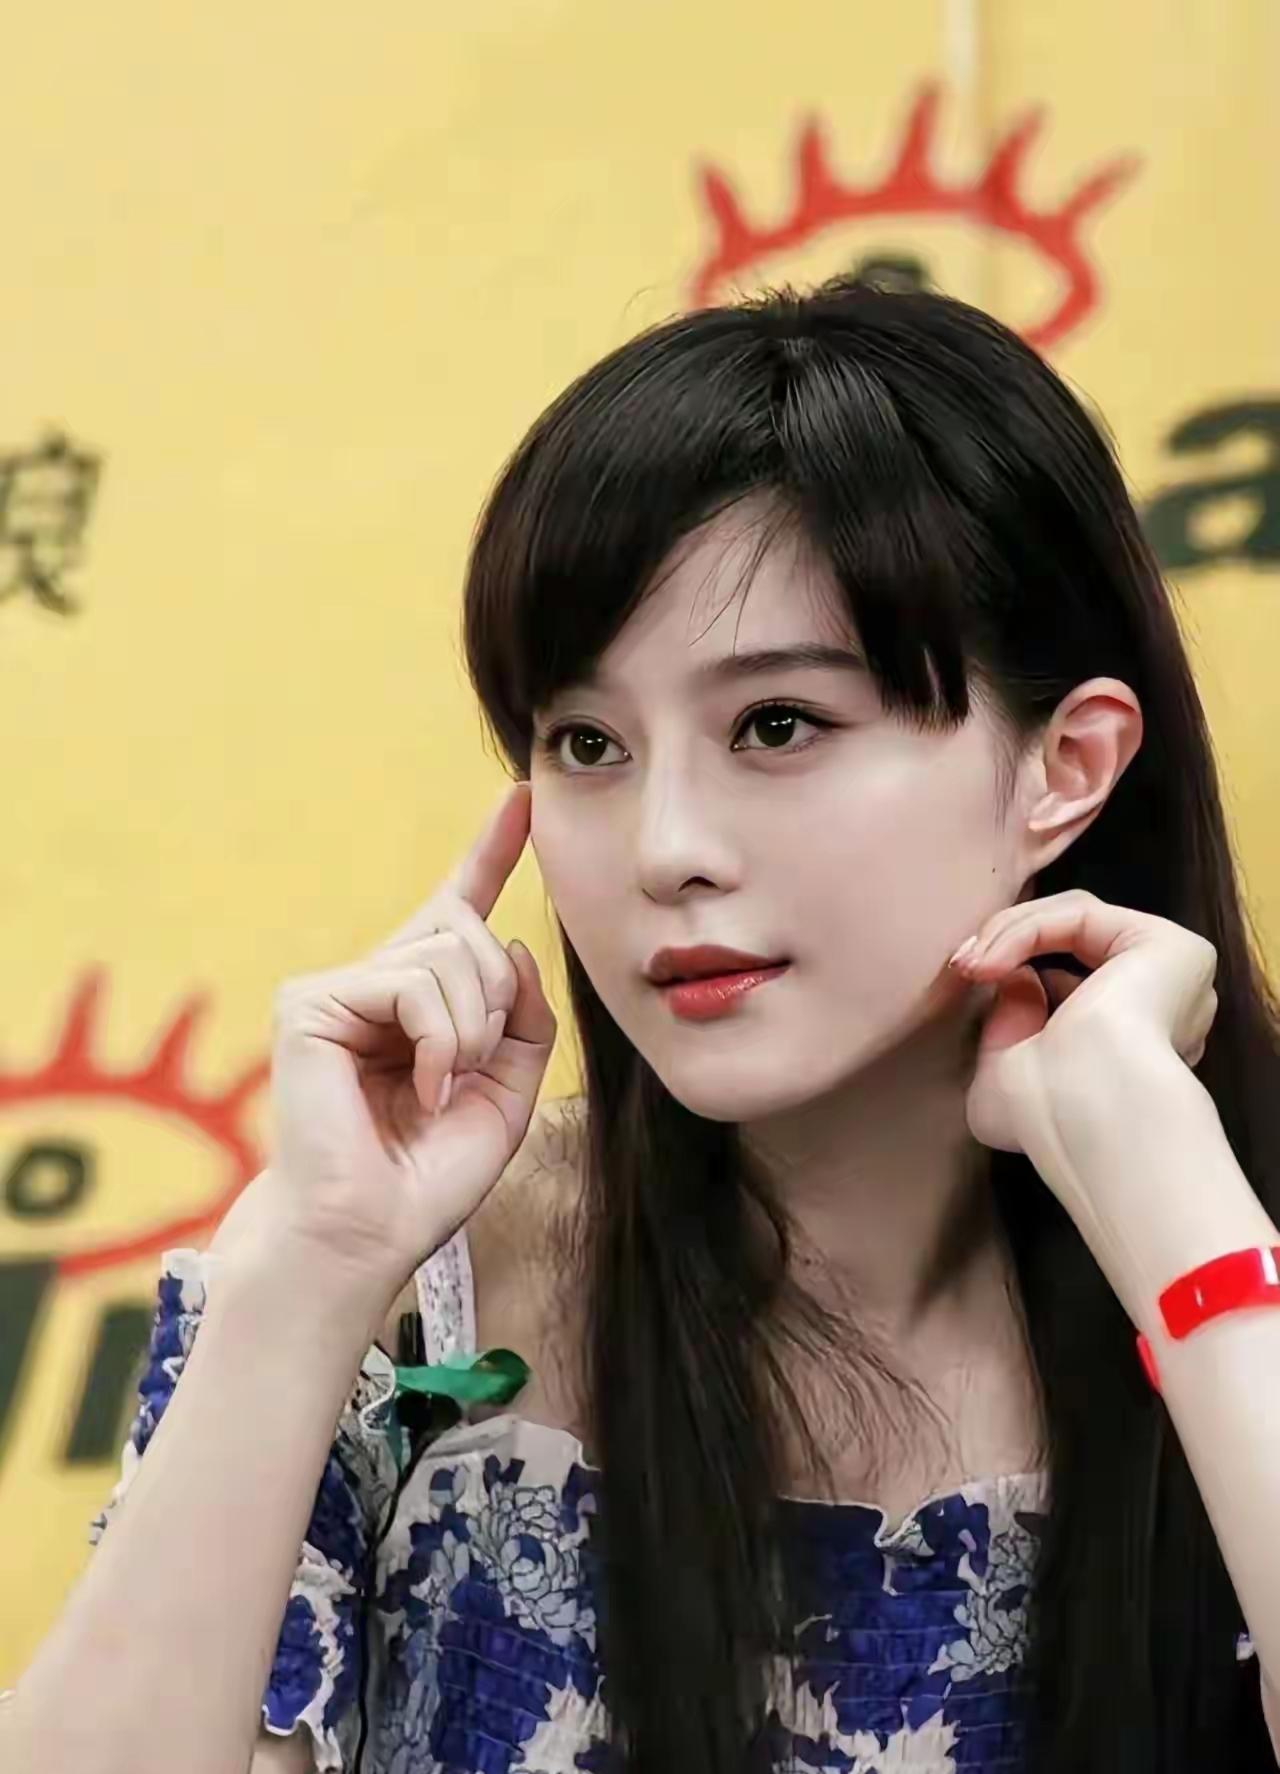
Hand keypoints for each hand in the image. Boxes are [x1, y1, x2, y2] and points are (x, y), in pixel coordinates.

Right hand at [217, 782, 555, 1304]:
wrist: (366, 1236)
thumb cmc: (425, 1178)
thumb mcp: (505, 1091)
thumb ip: (521, 1016)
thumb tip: (511, 944)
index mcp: (420, 1003)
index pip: (458, 910)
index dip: (491, 851)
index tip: (521, 797)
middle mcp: (376, 984)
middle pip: (470, 931)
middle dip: (496, 999)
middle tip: (469, 1070)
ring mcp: (339, 990)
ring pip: (449, 952)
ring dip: (471, 1028)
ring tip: (441, 1086)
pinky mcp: (311, 1002)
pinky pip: (412, 982)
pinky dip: (438, 1038)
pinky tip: (420, 1086)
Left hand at [950, 888, 1218, 1158]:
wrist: (1086, 1117)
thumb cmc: (1047, 1120)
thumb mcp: (1004, 1076)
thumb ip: (1008, 1027)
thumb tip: (1016, 979)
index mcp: (1132, 1043)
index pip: (1069, 982)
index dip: (1012, 970)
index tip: (963, 978)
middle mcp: (1162, 1006)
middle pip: (1072, 940)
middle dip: (1008, 944)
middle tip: (962, 964)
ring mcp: (1171, 974)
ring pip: (1073, 920)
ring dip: (1010, 933)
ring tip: (971, 964)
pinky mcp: (1167, 946)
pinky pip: (1081, 914)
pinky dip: (1026, 929)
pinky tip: (992, 960)